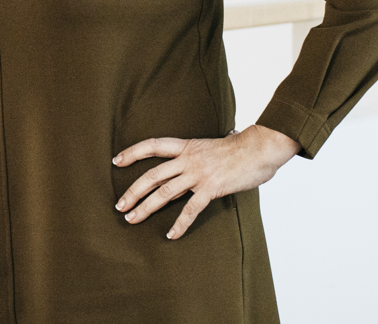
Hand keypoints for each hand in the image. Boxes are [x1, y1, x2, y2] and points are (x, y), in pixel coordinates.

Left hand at [113, 125, 299, 239]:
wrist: (260, 147)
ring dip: (146, 207)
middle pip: (152, 174)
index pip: (153, 145)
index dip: (133, 152)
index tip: (117, 161)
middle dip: (133, 191)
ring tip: (132, 219)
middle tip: (119, 205)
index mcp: (187, 145)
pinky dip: (179, 224)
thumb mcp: (215, 142)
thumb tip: (211, 144)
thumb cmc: (242, 145)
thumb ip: (204, 150)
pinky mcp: (211, 189)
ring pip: (164, 192)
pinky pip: (190, 209)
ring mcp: (198, 174)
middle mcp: (188, 158)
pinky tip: (171, 235)